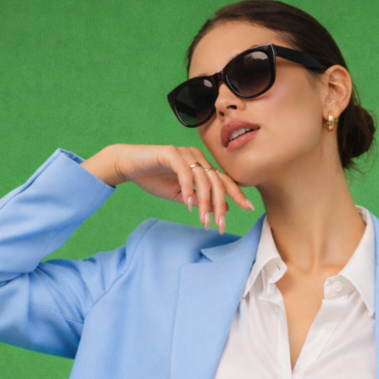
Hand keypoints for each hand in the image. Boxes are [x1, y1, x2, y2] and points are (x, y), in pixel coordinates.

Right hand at [79, 144, 254, 234]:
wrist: (130, 166)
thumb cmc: (155, 179)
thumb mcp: (182, 196)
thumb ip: (201, 200)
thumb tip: (224, 209)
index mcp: (201, 165)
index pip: (223, 180)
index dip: (236, 193)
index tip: (248, 208)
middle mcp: (197, 156)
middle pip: (216, 181)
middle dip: (219, 206)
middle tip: (219, 225)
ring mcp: (185, 153)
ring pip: (203, 179)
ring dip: (204, 202)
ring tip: (203, 221)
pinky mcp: (170, 153)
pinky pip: (185, 172)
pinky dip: (188, 189)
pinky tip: (187, 204)